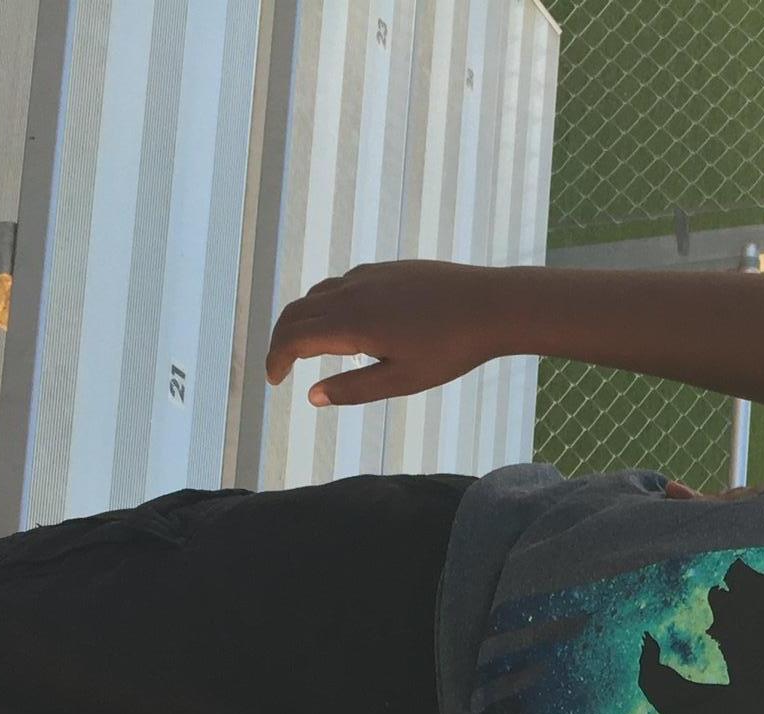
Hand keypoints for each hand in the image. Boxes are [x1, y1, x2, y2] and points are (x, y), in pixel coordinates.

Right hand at [264, 261, 508, 406]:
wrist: (490, 305)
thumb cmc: (449, 350)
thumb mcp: (401, 381)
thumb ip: (353, 390)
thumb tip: (312, 395)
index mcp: (352, 324)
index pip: (294, 338)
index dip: (276, 360)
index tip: (274, 381)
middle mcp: (351, 292)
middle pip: (297, 312)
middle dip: (281, 340)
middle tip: (281, 367)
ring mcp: (368, 275)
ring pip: (317, 295)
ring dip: (303, 321)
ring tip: (307, 348)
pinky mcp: (385, 269)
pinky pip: (341, 284)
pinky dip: (326, 305)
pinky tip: (344, 325)